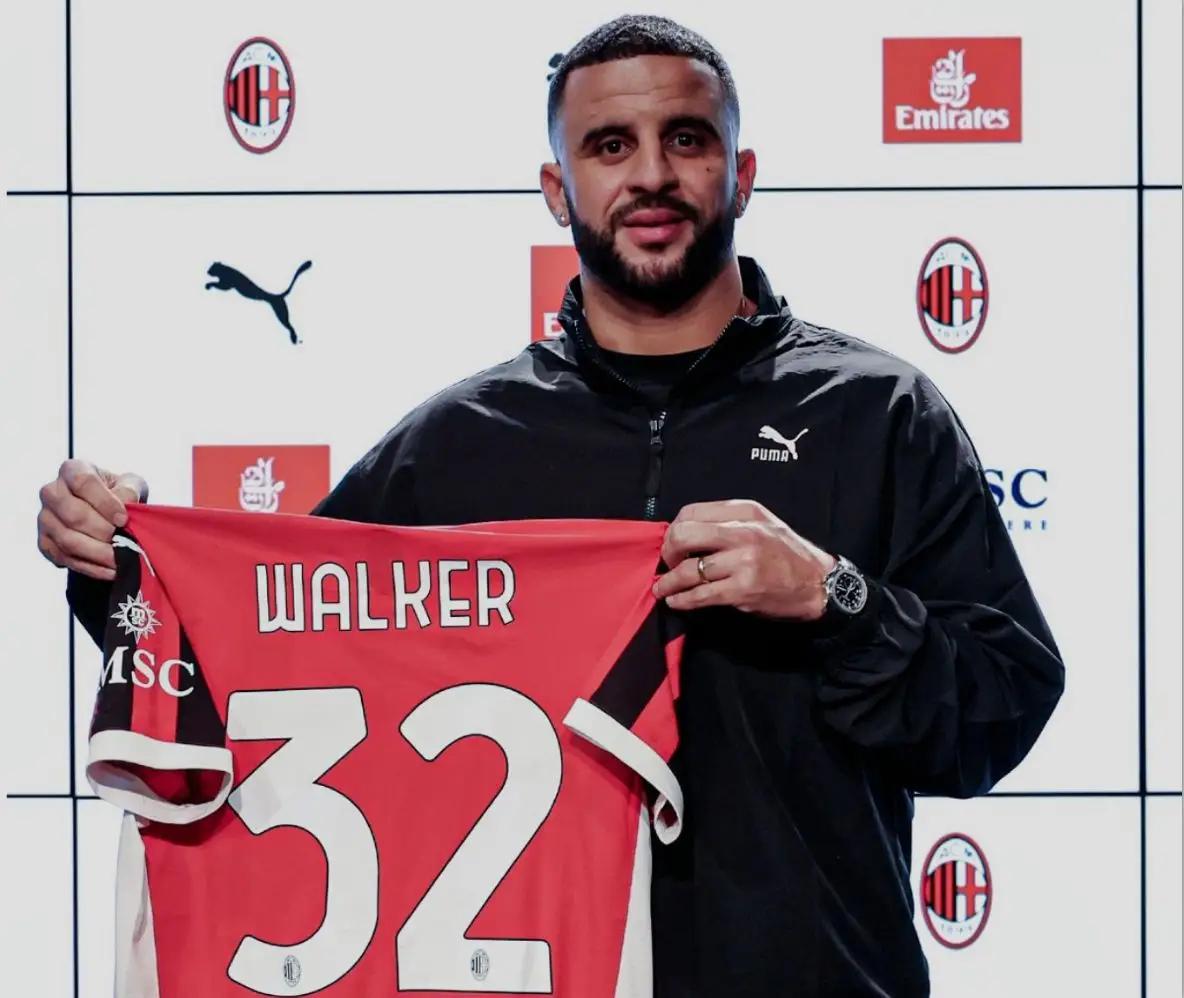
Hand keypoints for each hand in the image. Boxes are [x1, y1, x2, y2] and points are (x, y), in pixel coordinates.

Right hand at [37, 460, 147, 580]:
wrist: (106, 514)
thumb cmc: (119, 494)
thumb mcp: (131, 484)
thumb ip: (130, 489)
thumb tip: (126, 503)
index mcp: (72, 470)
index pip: (82, 482)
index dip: (104, 502)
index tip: (123, 518)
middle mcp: (52, 492)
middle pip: (73, 514)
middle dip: (103, 531)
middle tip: (124, 541)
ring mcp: (45, 519)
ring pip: (68, 540)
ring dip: (98, 553)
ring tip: (121, 558)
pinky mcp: (45, 543)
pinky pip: (65, 558)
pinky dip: (91, 567)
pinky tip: (111, 569)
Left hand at [653, 499, 836, 618]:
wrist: (818, 583)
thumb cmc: (787, 553)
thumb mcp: (762, 523)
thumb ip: (729, 521)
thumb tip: (687, 532)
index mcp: (744, 512)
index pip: (691, 512)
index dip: (674, 529)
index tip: (674, 544)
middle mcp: (742, 533)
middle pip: (683, 535)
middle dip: (668, 552)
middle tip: (668, 565)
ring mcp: (743, 562)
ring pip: (689, 570)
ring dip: (668, 582)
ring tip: (661, 589)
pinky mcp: (743, 590)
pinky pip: (701, 595)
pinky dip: (682, 600)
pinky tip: (676, 602)